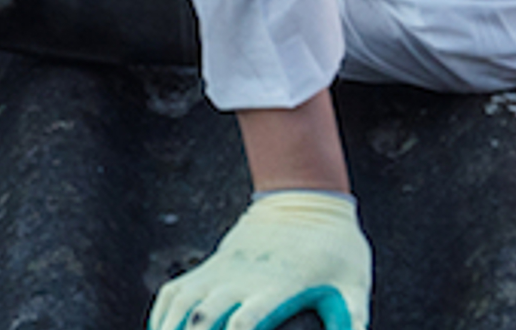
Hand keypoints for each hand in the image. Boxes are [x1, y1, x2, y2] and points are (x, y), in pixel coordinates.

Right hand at [150, 191, 370, 329]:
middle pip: (202, 319)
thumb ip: (354, 320)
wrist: (304, 198)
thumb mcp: (354, 284)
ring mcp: (221, 270)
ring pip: (180, 306)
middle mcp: (242, 278)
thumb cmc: (336, 248)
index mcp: (277, 287)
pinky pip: (173, 293)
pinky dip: (160, 319)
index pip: (244, 323)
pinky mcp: (209, 266)